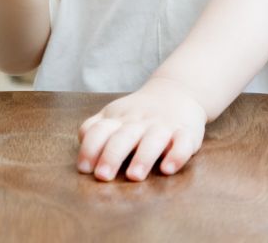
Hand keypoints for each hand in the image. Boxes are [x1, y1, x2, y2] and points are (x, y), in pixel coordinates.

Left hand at [76, 77, 207, 181]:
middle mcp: (139, 122)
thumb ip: (93, 129)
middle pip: (123, 137)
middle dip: (112, 156)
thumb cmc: (138, 113)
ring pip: (153, 140)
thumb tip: (81, 148)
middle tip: (103, 176)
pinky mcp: (186, 133)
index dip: (90, 148)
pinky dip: (177, 155)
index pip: (100, 130)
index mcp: (118, 119)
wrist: (178, 90)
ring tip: (134, 176)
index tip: (84, 168)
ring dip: (143, 157)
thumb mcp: (113, 115)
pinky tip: (168, 168)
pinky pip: (183, 143)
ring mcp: (163, 126)